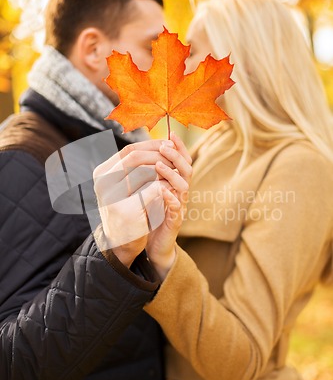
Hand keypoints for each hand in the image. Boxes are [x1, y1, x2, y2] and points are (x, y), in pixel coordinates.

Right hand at [93, 139, 174, 266]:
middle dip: (158, 155)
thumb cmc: (124, 209)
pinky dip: (165, 186)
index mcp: (101, 173)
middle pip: (135, 158)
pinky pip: (152, 190)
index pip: (128, 150)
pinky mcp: (127, 210)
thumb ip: (132, 167)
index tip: (167, 144)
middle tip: (173, 158)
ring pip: (144, 172)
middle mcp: (103, 183)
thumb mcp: (122, 185)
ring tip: (174, 172)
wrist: (119, 243)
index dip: (150, 145)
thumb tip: (158, 143)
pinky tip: (172, 187)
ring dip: (163, 170)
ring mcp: (113, 197)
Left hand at [146, 132, 191, 278]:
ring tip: (159, 164)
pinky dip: (170, 198)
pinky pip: (176, 208)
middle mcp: (180, 192)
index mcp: (174, 183)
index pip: (181, 160)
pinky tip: (161, 190)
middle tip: (164, 145)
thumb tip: (141, 152)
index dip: (178, 147)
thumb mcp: (148, 190)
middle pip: (186, 169)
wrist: (152, 246)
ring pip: (183, 186)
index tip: (170, 133)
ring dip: (172, 173)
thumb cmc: (149, 215)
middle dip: (176, 155)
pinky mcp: (174, 222)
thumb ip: (150, 174)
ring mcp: (178, 207)